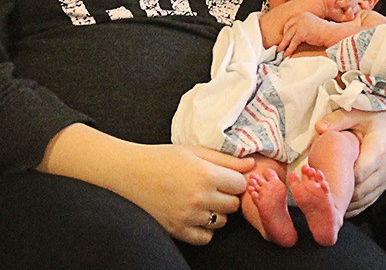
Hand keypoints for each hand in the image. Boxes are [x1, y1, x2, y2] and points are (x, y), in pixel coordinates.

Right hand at [38, 124, 254, 244]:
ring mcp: (189, 217)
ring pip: (222, 221)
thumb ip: (226, 159)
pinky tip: (195, 213)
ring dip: (216, 211)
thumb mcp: (196, 151)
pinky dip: (204, 228)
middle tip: (213, 186)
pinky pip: (205, 237)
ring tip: (201, 198)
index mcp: (206, 174)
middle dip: (227, 194)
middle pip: (233, 204)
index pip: (240, 184)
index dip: (234, 179)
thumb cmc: (163, 158)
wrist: (130, 173)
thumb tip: (251, 164)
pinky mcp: (178, 231)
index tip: (225, 176)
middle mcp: (200, 198)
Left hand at [278, 11, 332, 54]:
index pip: (290, 22)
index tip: (284, 37)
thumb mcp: (311, 24)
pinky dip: (289, 49)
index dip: (286, 30)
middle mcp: (299, 17)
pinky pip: (293, 42)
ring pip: (288, 36)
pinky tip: (287, 53)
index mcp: (302, 14)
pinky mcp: (301, 33)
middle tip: (281, 45)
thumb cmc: (323, 31)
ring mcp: (300, 24)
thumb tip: (295, 34)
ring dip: (284, 44)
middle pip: (287, 28)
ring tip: (280, 50)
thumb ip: (303, 25)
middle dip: (283, 37)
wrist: (330, 33)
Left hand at [315, 104, 385, 215]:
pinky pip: (371, 199)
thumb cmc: (385, 112)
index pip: (355, 177)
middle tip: (319, 190)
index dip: (338, 181)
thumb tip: (318, 128)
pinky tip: (343, 202)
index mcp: (377, 153)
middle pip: (359, 193)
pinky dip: (357, 204)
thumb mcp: (361, 112)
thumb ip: (339, 120)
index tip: (320, 178)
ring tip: (328, 198)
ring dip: (347, 202)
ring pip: (365, 201)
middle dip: (340, 194)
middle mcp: (385, 171)